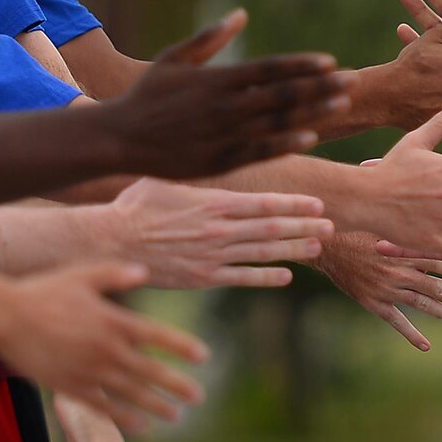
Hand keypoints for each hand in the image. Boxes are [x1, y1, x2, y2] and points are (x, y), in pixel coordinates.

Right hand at [0, 261, 206, 432]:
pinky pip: (103, 406)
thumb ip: (115, 273)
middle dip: (177, 385)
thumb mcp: (83, 274)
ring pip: (131, 394)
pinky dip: (123, 417)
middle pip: (151, 371)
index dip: (182, 347)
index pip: (158, 336)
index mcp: (114, 321)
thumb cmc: (44, 291)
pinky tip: (141, 426)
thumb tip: (144, 270)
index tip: (203, 356)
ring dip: (156, 406)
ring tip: (177, 416)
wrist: (4, 316)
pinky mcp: (70, 386)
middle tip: (199, 397)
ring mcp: (89, 371)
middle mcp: (107, 349)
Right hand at [100, 10, 356, 175]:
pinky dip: (286, 143)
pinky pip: (260, 150)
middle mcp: (225, 105)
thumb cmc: (146, 96)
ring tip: (342, 104)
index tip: (329, 62)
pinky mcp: (220, 159)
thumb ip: (209, 38)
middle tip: (352, 80)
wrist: (118, 138)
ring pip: (278, 122)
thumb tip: (239, 14)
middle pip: (282, 94)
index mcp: (216, 79)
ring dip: (313, 112)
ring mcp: (224, 133)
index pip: (269, 69)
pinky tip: (312, 136)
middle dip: (320, 86)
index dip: (301, 65)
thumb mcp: (173, 59)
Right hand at [108, 178, 331, 287]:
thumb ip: (197, 179)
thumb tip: (213, 162)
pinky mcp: (202, 278)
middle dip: (304, 225)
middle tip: (331, 224)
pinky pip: (242, 278)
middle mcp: (219, 229)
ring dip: (294, 249)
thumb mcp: (167, 181)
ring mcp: (212, 255)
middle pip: (271, 228)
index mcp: (212, 203)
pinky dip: (265, 276)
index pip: (263, 202)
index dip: (293, 204)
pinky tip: (286, 276)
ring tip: (318, 244)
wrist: (109, 242)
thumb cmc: (133, 207)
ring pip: (263, 253)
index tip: (317, 203)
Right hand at [314, 230, 441, 350]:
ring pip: (423, 304)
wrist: (328, 245)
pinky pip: (395, 321)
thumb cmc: (363, 228)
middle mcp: (401, 271)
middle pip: (439, 285)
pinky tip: (426, 345)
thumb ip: (419, 228)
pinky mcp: (373, 302)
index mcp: (408, 251)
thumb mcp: (393, 224)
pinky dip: (411, 333)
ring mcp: (388, 289)